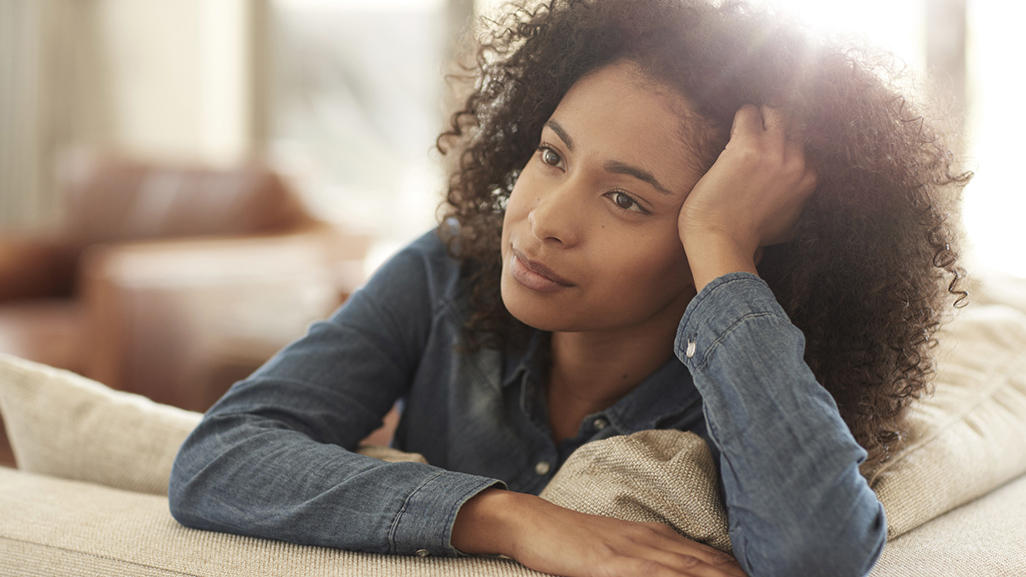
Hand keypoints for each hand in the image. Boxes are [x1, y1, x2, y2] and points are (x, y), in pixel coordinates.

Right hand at [452, 489, 746, 576]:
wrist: (533, 523)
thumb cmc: (573, 542)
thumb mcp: (617, 551)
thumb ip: (649, 560)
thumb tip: (677, 571)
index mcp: (658, 539)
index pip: (713, 561)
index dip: (738, 573)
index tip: (761, 576)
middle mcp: (655, 542)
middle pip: (711, 568)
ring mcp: (636, 552)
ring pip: (693, 572)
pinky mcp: (613, 564)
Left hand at [677, 105, 816, 290]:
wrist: (721, 241)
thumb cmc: (748, 237)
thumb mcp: (788, 224)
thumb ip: (796, 203)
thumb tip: (795, 195)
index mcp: (808, 179)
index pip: (806, 144)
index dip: (789, 140)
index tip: (775, 140)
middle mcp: (795, 162)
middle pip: (793, 124)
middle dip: (778, 122)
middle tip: (762, 122)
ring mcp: (772, 151)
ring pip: (774, 113)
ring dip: (761, 114)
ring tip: (749, 119)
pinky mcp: (746, 146)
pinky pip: (748, 114)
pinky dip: (743, 115)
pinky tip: (736, 122)